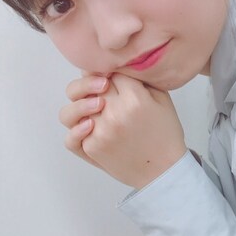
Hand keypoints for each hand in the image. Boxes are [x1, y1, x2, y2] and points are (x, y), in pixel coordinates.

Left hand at [60, 73, 186, 187]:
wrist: (164, 170)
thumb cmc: (164, 133)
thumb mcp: (162, 99)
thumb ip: (140, 79)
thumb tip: (116, 65)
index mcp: (134, 98)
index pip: (111, 71)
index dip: (111, 71)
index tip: (113, 76)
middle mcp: (114, 113)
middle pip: (89, 84)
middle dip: (93, 81)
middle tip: (100, 86)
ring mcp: (100, 132)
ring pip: (73, 108)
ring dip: (79, 103)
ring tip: (93, 107)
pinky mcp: (92, 148)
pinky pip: (71, 136)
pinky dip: (76, 130)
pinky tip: (88, 127)